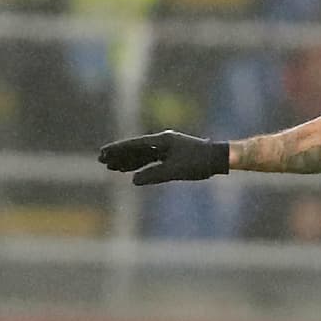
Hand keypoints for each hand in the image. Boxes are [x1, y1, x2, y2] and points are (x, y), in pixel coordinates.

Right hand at [98, 130, 229, 184]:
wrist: (218, 158)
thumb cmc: (198, 163)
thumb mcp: (174, 171)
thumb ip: (153, 175)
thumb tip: (134, 180)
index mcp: (162, 140)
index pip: (135, 144)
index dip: (118, 149)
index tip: (103, 152)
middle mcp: (163, 141)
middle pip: (136, 148)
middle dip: (119, 155)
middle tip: (102, 160)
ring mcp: (167, 147)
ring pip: (143, 154)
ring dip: (128, 160)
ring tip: (112, 167)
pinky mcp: (172, 155)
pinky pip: (151, 159)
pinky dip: (140, 164)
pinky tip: (130, 170)